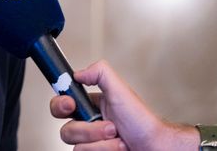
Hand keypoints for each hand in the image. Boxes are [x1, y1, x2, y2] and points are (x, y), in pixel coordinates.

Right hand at [49, 60, 195, 150]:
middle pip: (66, 129)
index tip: (71, 105)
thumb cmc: (143, 122)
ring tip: (119, 138)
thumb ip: (100, 73)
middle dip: (88, 130)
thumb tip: (78, 73)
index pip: (62, 103)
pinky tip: (118, 148)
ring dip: (102, 143)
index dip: (61, 104)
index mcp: (90, 106)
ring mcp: (91, 144)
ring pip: (76, 146)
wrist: (155, 148)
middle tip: (108, 127)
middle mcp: (88, 126)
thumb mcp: (121, 90)